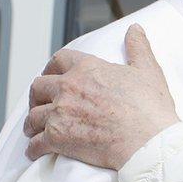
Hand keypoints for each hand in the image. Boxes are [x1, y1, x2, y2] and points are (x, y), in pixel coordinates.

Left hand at [24, 24, 179, 168]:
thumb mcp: (148, 71)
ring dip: (32, 124)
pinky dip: (34, 148)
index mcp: (87, 68)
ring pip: (32, 117)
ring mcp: (60, 113)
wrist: (148, 141)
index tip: (52, 74)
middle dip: (36, 96)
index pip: (59, 60)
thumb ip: (138, 47)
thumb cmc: (150, 108)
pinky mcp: (57, 138)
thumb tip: (135, 30)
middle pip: (37, 87)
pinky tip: (36, 151)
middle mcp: (68, 87)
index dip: (52, 67)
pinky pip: (35, 143)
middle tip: (41, 103)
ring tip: (35, 130)